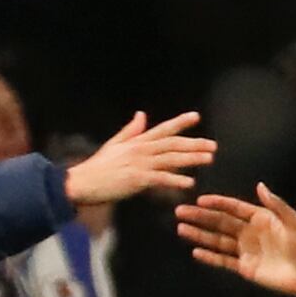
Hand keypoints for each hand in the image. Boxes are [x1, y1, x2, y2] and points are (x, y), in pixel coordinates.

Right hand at [62, 110, 214, 208]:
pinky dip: (176, 180)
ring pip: (171, 159)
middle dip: (195, 144)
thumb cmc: (97, 167)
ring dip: (191, 159)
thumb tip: (141, 114)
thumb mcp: (114, 144)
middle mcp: (141, 150)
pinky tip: (189, 183)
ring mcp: (140, 164)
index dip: (180, 122)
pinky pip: (161, 179)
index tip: (196, 117)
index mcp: (137, 142)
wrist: (82, 182)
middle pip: (173, 144)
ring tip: (209, 159)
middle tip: (213, 145)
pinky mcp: (137, 179)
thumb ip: (130, 130)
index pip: (163, 129)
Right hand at [175, 181, 295, 296]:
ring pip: (217, 240)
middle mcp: (249, 232)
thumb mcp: (292, 220)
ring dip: (199, 235)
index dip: (217, 203)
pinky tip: (195, 251)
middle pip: (220, 223)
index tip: (200, 199)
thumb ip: (275, 204)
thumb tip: (259, 185)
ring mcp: (246, 251)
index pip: (233, 208)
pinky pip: (223, 260)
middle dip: (200, 217)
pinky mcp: (245, 268)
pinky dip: (210, 257)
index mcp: (260, 218)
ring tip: (181, 228)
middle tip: (180, 212)